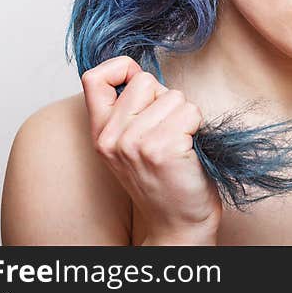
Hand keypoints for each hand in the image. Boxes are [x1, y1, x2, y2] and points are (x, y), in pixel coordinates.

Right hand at [81, 56, 221, 244]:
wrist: (178, 222)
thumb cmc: (164, 178)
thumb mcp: (131, 144)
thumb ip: (129, 110)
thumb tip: (138, 72)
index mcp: (100, 133)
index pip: (94, 77)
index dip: (122, 70)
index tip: (142, 89)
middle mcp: (111, 137)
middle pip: (145, 80)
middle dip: (165, 98)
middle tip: (167, 130)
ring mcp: (134, 143)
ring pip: (173, 95)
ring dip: (185, 115)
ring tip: (179, 144)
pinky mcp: (161, 148)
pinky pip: (190, 111)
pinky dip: (197, 126)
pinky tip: (188, 151)